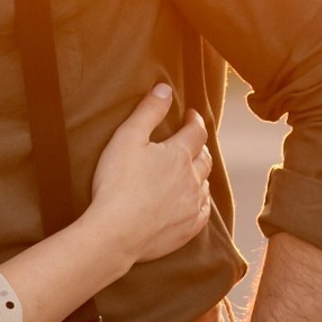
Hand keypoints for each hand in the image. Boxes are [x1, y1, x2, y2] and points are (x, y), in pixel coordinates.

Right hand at [86, 84, 213, 269]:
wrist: (116, 233)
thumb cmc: (116, 184)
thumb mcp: (126, 138)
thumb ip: (148, 111)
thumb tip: (165, 88)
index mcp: (179, 154)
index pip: (196, 130)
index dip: (194, 120)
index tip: (189, 115)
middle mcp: (192, 178)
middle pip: (205, 157)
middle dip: (200, 146)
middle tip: (192, 142)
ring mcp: (192, 205)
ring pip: (205, 184)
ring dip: (200, 174)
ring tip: (192, 171)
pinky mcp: (187, 229)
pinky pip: (203, 212)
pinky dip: (200, 202)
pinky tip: (194, 202)